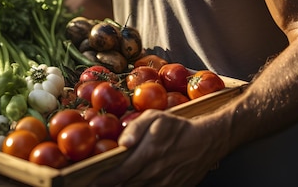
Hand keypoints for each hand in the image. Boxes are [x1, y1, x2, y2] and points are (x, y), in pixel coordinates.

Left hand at [90, 110, 218, 186]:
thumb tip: (122, 143)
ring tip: (112, 185)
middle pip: (126, 186)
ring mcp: (164, 184)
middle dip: (110, 186)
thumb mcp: (156, 118)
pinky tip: (132, 185)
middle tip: (94, 185)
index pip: (120, 173)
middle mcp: (155, 173)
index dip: (104, 180)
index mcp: (148, 154)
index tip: (91, 181)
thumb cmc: (177, 127)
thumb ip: (136, 128)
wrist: (206, 142)